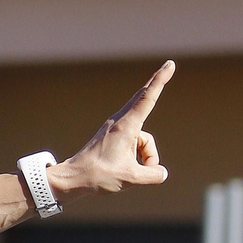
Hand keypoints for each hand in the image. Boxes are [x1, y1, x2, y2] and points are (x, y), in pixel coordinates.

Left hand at [53, 60, 173, 201]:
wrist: (72, 178)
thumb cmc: (99, 175)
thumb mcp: (132, 178)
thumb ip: (153, 175)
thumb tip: (160, 172)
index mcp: (126, 126)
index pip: (148, 98)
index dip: (161, 80)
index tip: (169, 64)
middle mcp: (121, 122)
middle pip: (145, 103)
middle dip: (156, 88)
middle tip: (169, 65)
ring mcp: (115, 129)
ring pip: (143, 139)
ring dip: (145, 156)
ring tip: (131, 172)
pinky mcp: (112, 138)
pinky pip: (134, 143)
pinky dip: (137, 157)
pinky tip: (126, 170)